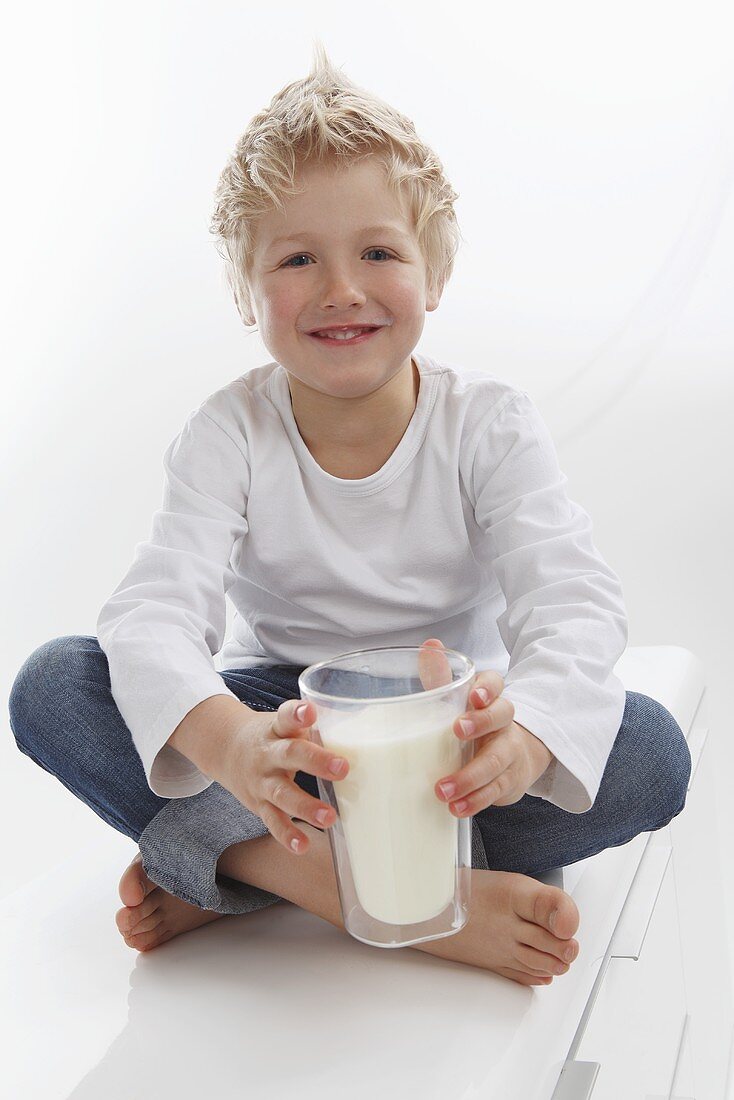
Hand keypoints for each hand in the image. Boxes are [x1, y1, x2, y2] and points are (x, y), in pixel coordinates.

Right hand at [209, 699, 349, 855]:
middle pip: (289, 754)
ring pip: (281, 794)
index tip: (310, 712)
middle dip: (315, 761)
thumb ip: (319, 727)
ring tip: (329, 817)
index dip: (297, 714)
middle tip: (342, 769)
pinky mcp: (259, 805)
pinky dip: (287, 834)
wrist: (226, 749)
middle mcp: (267, 753)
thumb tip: (369, 722)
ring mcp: (261, 781)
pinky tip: (302, 845)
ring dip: (305, 807)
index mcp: (277, 728)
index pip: (285, 717)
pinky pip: (273, 821)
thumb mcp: (287, 725)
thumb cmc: (273, 736)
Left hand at [418, 639, 552, 815]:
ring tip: (443, 790)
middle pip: (502, 717)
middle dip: (482, 723)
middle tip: (457, 731)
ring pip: (496, 761)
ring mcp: (510, 752)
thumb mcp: (459, 699)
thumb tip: (429, 645)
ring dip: (470, 776)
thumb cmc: (476, 721)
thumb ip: (442, 676)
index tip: (474, 696)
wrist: (516, 755)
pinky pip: (495, 791)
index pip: (496, 684)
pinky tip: (457, 808)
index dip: (487, 689)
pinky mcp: (508, 781)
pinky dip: (476, 800)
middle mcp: (505, 723)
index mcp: (491, 698)